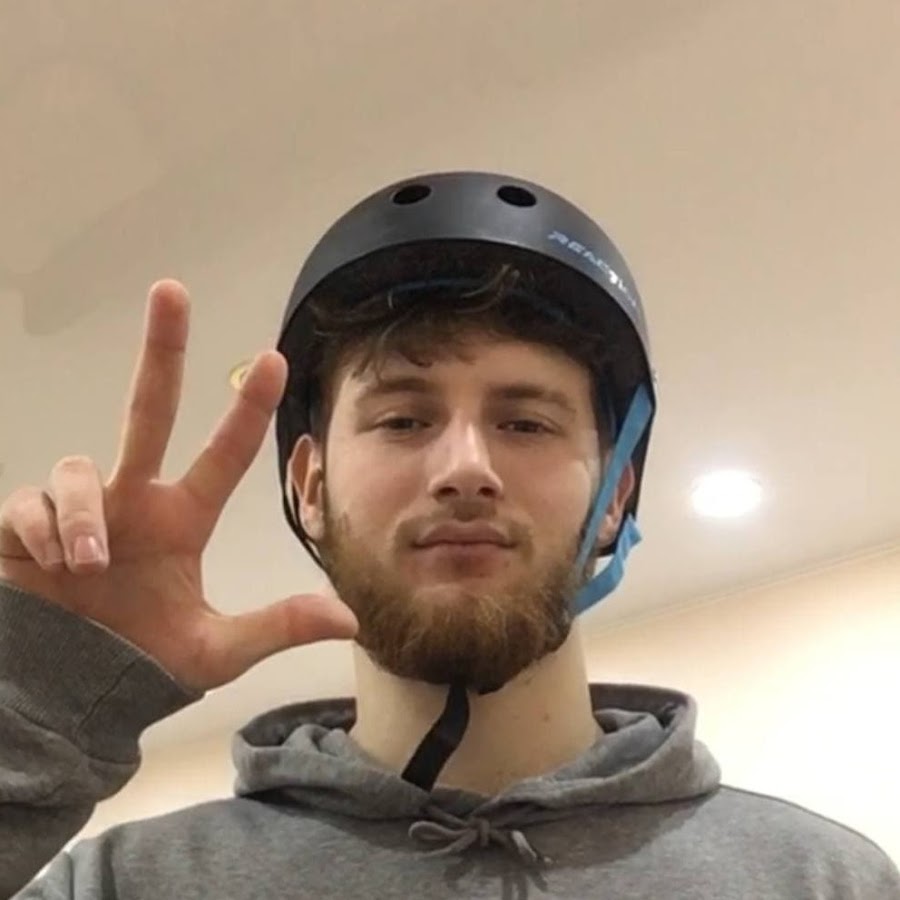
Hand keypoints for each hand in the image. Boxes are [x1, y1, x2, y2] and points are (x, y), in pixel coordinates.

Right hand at [0, 279, 356, 691]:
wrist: (63, 695)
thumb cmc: (136, 665)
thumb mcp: (213, 652)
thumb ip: (274, 628)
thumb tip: (350, 619)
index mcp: (181, 520)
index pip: (224, 456)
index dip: (247, 410)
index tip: (275, 360)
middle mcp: (134, 499)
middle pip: (149, 409)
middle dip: (161, 351)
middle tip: (172, 290)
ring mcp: (79, 508)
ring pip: (80, 467)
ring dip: (87, 512)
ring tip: (93, 563)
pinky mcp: (23, 524)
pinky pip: (32, 502)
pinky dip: (45, 529)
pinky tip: (54, 565)